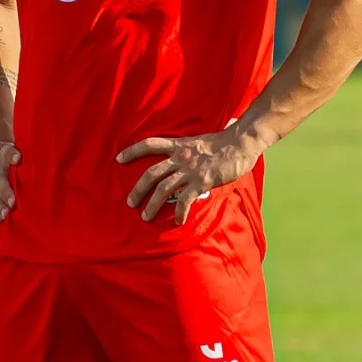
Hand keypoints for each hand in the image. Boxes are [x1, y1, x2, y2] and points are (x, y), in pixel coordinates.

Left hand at [117, 126, 263, 224]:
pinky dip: (179, 211)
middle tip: (130, 202)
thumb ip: (193, 147)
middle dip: (138, 189)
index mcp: (179, 145)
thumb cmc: (227, 140)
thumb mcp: (202, 140)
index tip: (119, 159)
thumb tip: (191, 149)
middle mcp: (181, 157)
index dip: (133, 151)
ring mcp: (190, 170)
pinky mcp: (202, 181)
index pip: (150, 144)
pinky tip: (178, 221)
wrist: (242, 142)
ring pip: (163, 189)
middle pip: (151, 173)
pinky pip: (185, 199)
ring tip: (145, 216)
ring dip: (152, 204)